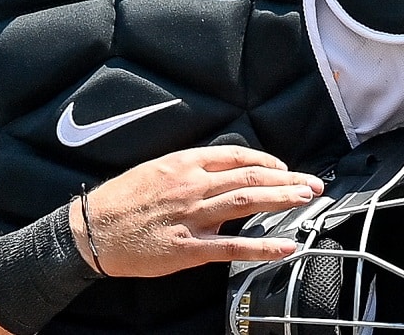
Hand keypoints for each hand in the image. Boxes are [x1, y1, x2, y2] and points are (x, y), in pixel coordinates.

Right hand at [73, 146, 323, 278]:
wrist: (91, 230)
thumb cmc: (120, 200)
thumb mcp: (154, 169)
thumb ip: (187, 169)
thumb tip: (219, 171)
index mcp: (183, 164)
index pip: (236, 156)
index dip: (266, 160)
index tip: (284, 168)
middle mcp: (192, 186)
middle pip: (250, 177)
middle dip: (287, 180)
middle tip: (312, 183)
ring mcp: (192, 217)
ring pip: (247, 203)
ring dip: (282, 200)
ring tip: (306, 200)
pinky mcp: (188, 248)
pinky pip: (233, 247)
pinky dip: (263, 246)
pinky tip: (285, 246)